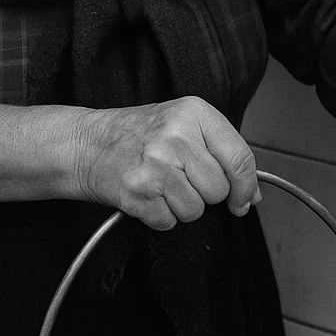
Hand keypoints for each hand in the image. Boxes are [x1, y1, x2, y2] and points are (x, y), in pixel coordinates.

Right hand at [74, 97, 260, 229]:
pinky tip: (146, 195)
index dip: (245, 187)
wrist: (85, 144)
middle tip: (178, 176)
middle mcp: (176, 136)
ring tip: (160, 184)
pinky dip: (159, 216)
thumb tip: (251, 195)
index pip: (240, 158)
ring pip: (195, 210)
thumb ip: (222, 153)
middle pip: (219, 189)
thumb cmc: (137, 135)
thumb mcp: (183, 125)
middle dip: (203, 193)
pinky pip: (169, 222)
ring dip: (180, 206)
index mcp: (194, 113)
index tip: (243, 201)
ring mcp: (155, 165)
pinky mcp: (138, 192)